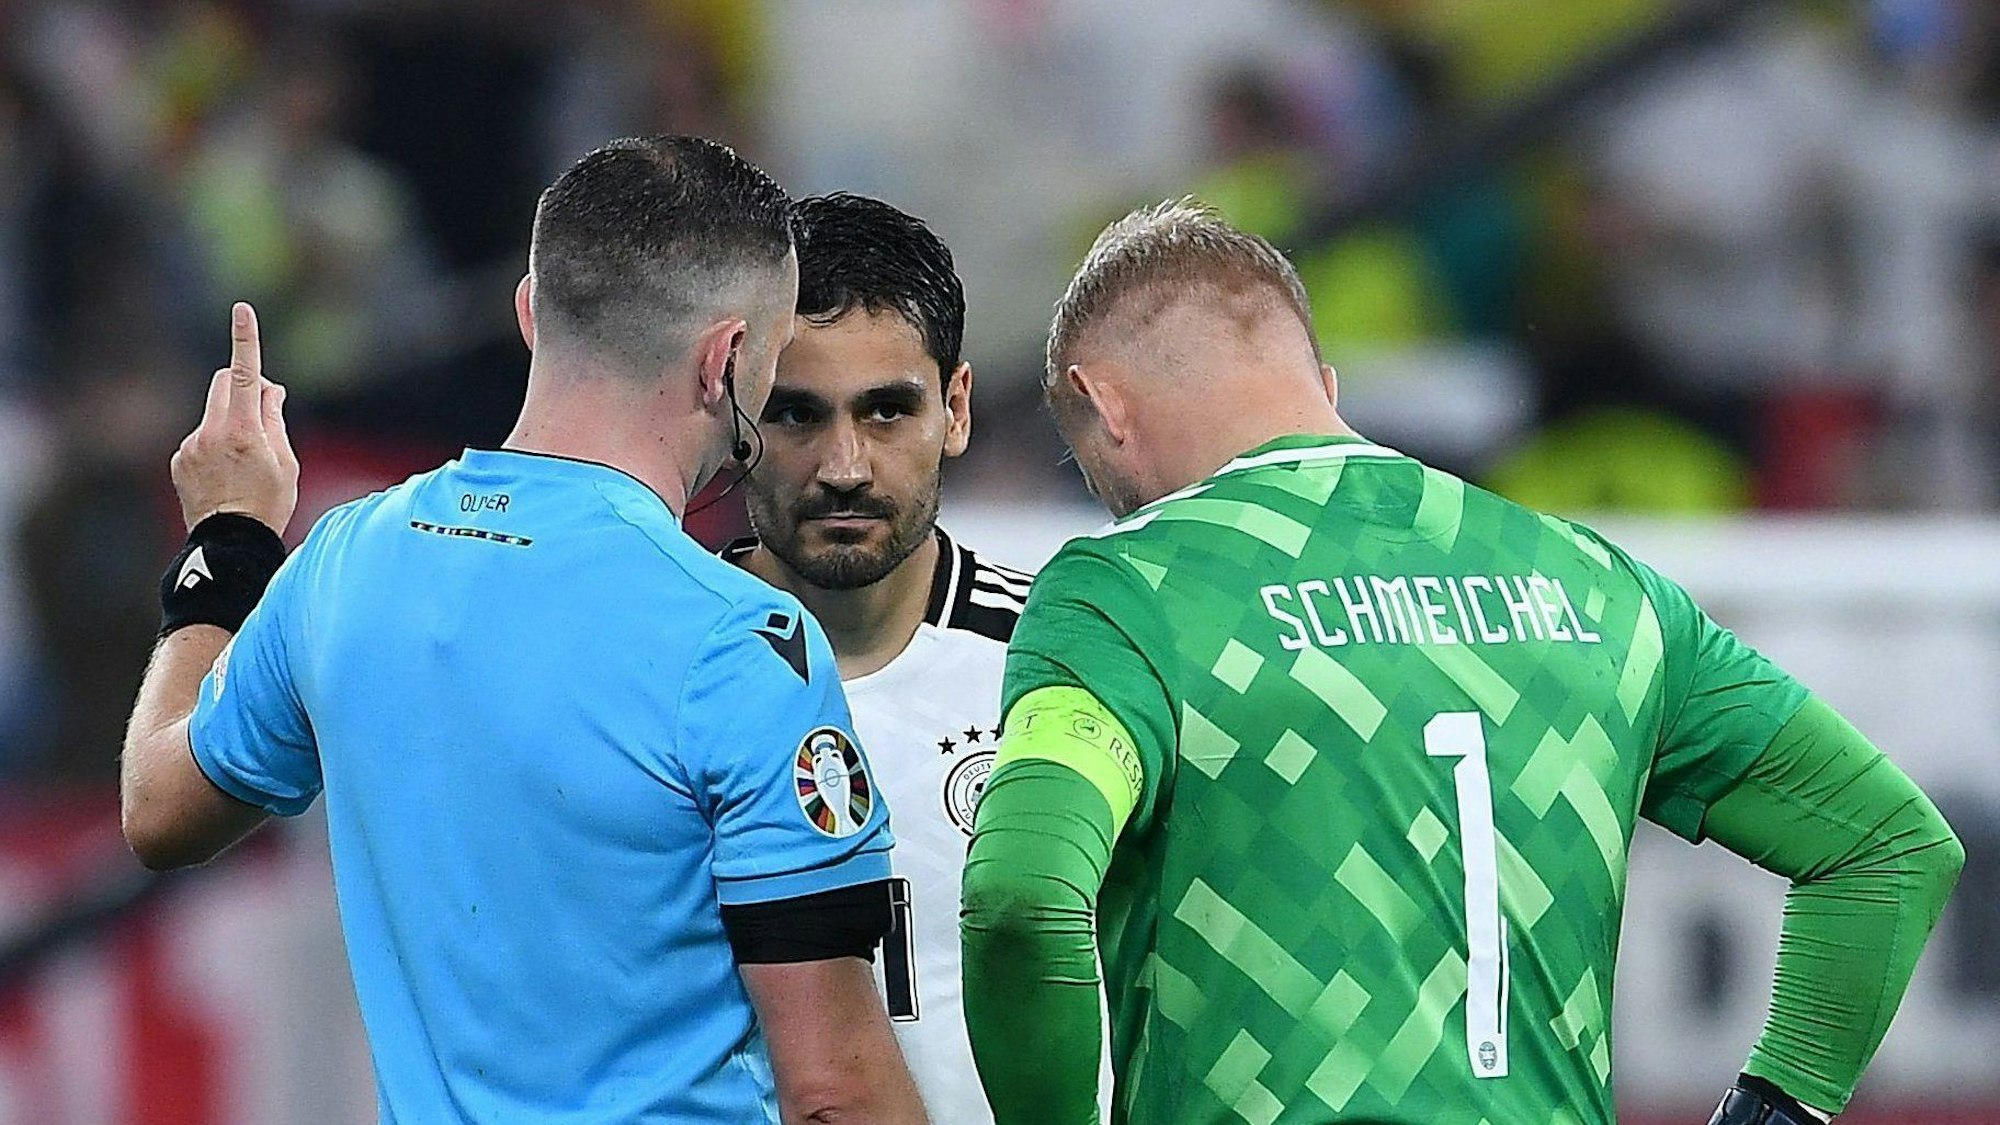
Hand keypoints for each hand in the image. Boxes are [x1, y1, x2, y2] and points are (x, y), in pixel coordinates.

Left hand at [171, 302, 299, 535]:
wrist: (229, 543)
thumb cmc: (268, 503)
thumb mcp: (285, 461)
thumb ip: (274, 418)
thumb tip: (269, 388)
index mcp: (241, 431)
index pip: (245, 374)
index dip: (245, 339)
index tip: (242, 310)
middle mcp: (210, 432)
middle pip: (224, 383)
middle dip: (243, 384)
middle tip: (265, 408)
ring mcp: (190, 445)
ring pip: (214, 413)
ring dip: (231, 422)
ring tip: (244, 461)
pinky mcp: (178, 459)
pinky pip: (200, 437)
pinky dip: (215, 444)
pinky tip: (225, 474)